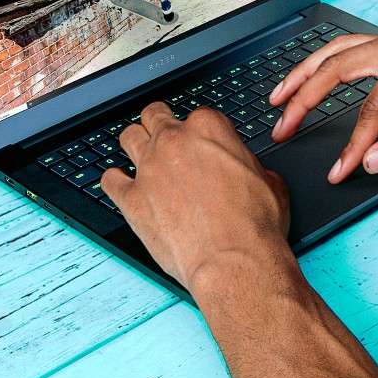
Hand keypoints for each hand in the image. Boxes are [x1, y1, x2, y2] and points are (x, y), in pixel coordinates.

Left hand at [105, 103, 290, 290]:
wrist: (235, 261)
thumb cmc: (254, 226)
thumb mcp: (269, 181)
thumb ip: (246, 164)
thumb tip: (244, 169)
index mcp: (208, 128)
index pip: (195, 115)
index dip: (198, 133)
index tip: (200, 146)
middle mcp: (174, 141)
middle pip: (154, 115)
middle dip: (159, 124)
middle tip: (165, 139)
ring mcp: (148, 168)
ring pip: (128, 137)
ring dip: (135, 144)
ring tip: (140, 156)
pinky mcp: (131, 199)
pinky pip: (109, 179)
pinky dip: (115, 181)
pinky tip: (122, 186)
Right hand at [267, 27, 377, 182]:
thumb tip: (374, 160)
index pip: (371, 107)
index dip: (352, 144)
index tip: (339, 170)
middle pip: (337, 68)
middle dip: (304, 100)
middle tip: (280, 128)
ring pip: (337, 52)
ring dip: (305, 75)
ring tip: (279, 97)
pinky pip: (351, 51)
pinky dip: (326, 65)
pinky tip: (314, 77)